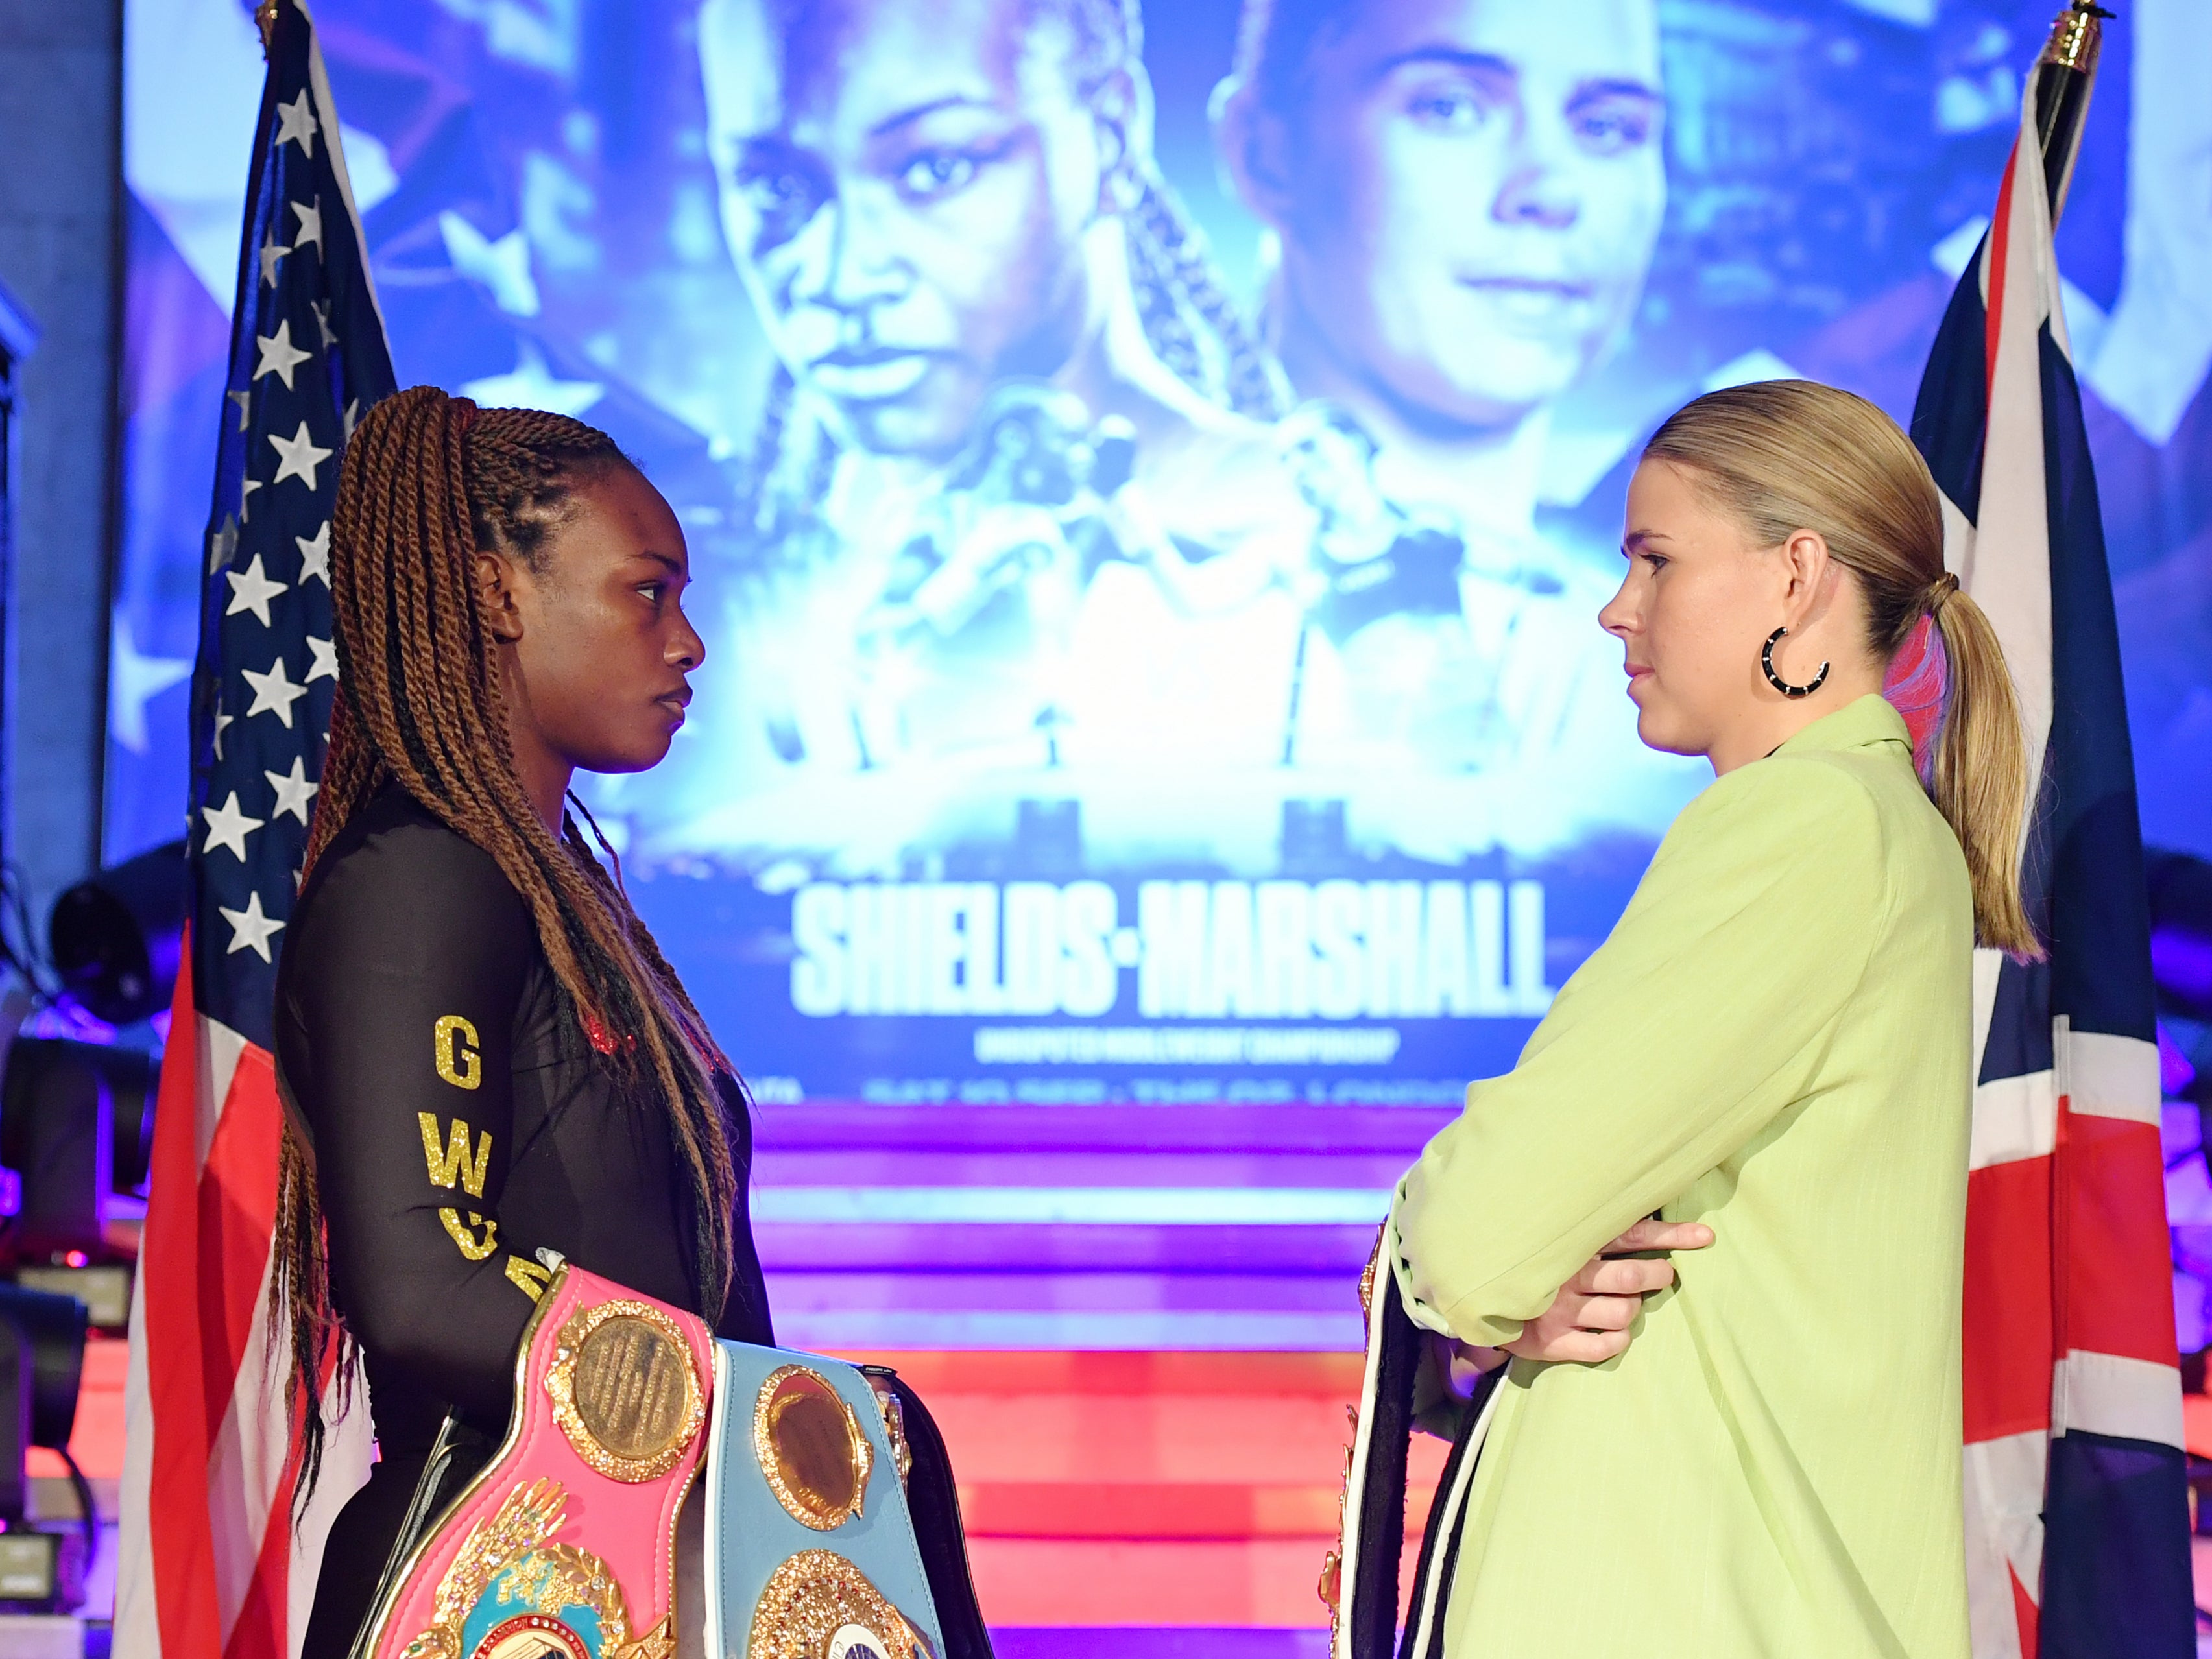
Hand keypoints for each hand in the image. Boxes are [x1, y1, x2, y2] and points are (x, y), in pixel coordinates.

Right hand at [1494, 1217, 1713, 1367]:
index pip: (1632, 1234)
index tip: (1706, 1237)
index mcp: (1572, 1244)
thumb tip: (1634, 1194)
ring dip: (1635, 1309)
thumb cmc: (1526, 1258)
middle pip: (1632, 1277)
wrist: (1473, 1291)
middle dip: (1656, 1275)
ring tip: (1629, 1303)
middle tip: (1661, 1274)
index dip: (1672, 1235)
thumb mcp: (1554, 1233)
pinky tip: (1616, 1332)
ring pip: (1623, 1313)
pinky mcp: (1551, 1342)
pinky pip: (1603, 1347)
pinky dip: (1618, 1340)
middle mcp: (1567, 1276)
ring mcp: (1559, 1310)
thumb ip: (1589, 1222)